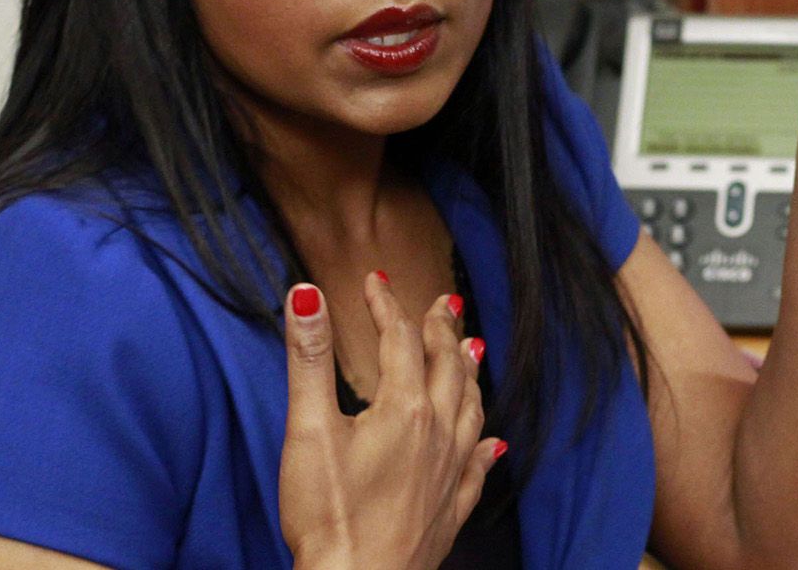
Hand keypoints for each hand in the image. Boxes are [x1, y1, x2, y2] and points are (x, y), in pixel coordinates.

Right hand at [277, 273, 504, 569]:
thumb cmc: (330, 515)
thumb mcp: (308, 429)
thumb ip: (310, 359)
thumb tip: (306, 296)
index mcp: (403, 408)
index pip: (399, 340)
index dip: (386, 305)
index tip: (374, 282)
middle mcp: (437, 433)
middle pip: (445, 366)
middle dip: (440, 329)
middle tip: (442, 302)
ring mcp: (449, 471)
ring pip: (470, 407)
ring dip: (468, 373)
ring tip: (470, 351)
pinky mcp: (451, 508)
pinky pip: (477, 466)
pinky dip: (484, 444)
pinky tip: (491, 443)